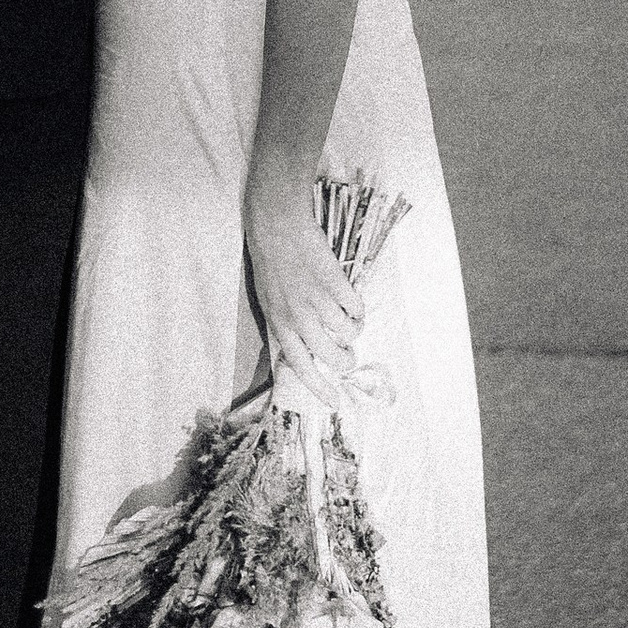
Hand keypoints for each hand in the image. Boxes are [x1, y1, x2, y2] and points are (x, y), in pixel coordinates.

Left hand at [243, 160, 363, 401]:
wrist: (278, 226)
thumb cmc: (270, 263)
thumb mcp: (269, 300)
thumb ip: (285, 325)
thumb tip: (304, 349)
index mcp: (280, 324)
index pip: (301, 366)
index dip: (319, 387)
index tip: (334, 401)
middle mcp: (299, 317)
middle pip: (332, 356)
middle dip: (346, 361)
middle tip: (348, 357)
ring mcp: (319, 300)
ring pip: (349, 332)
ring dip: (353, 331)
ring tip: (348, 320)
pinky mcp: (336, 282)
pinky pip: (357, 308)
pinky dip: (358, 308)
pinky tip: (350, 301)